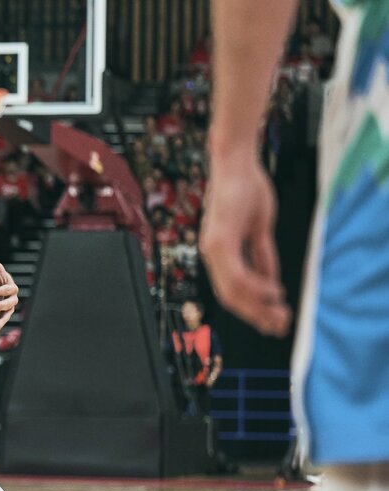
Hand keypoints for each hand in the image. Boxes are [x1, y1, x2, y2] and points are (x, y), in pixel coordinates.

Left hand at [200, 153, 290, 335]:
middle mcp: (211, 253)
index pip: (231, 290)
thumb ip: (261, 255)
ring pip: (232, 290)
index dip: (251, 308)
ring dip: (257, 306)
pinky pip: (236, 273)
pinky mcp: (220, 240)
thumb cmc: (246, 189)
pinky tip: (273, 293)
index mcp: (218, 252)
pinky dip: (256, 286)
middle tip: (278, 327)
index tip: (271, 320)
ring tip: (280, 315)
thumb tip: (269, 281)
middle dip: (255, 315)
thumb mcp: (258, 229)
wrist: (236, 163)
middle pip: (230, 297)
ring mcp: (213, 247)